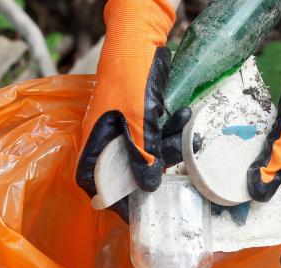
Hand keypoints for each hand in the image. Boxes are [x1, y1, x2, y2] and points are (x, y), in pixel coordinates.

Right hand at [76, 0, 191, 219]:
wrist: (140, 40)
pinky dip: (172, 131)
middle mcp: (107, 138)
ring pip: (147, 153)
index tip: (134, 214)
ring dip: (169, 147)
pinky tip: (184, 116)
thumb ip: (143, 155)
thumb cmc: (130, 78)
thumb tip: (147, 187)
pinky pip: (157, 136)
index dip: (112, 200)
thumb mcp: (138, 120)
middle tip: (172, 172)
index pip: (94, 182)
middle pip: (127, 170)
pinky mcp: (142, 119)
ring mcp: (124, 128)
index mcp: (94, 141)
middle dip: (152, 170)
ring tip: (186, 136)